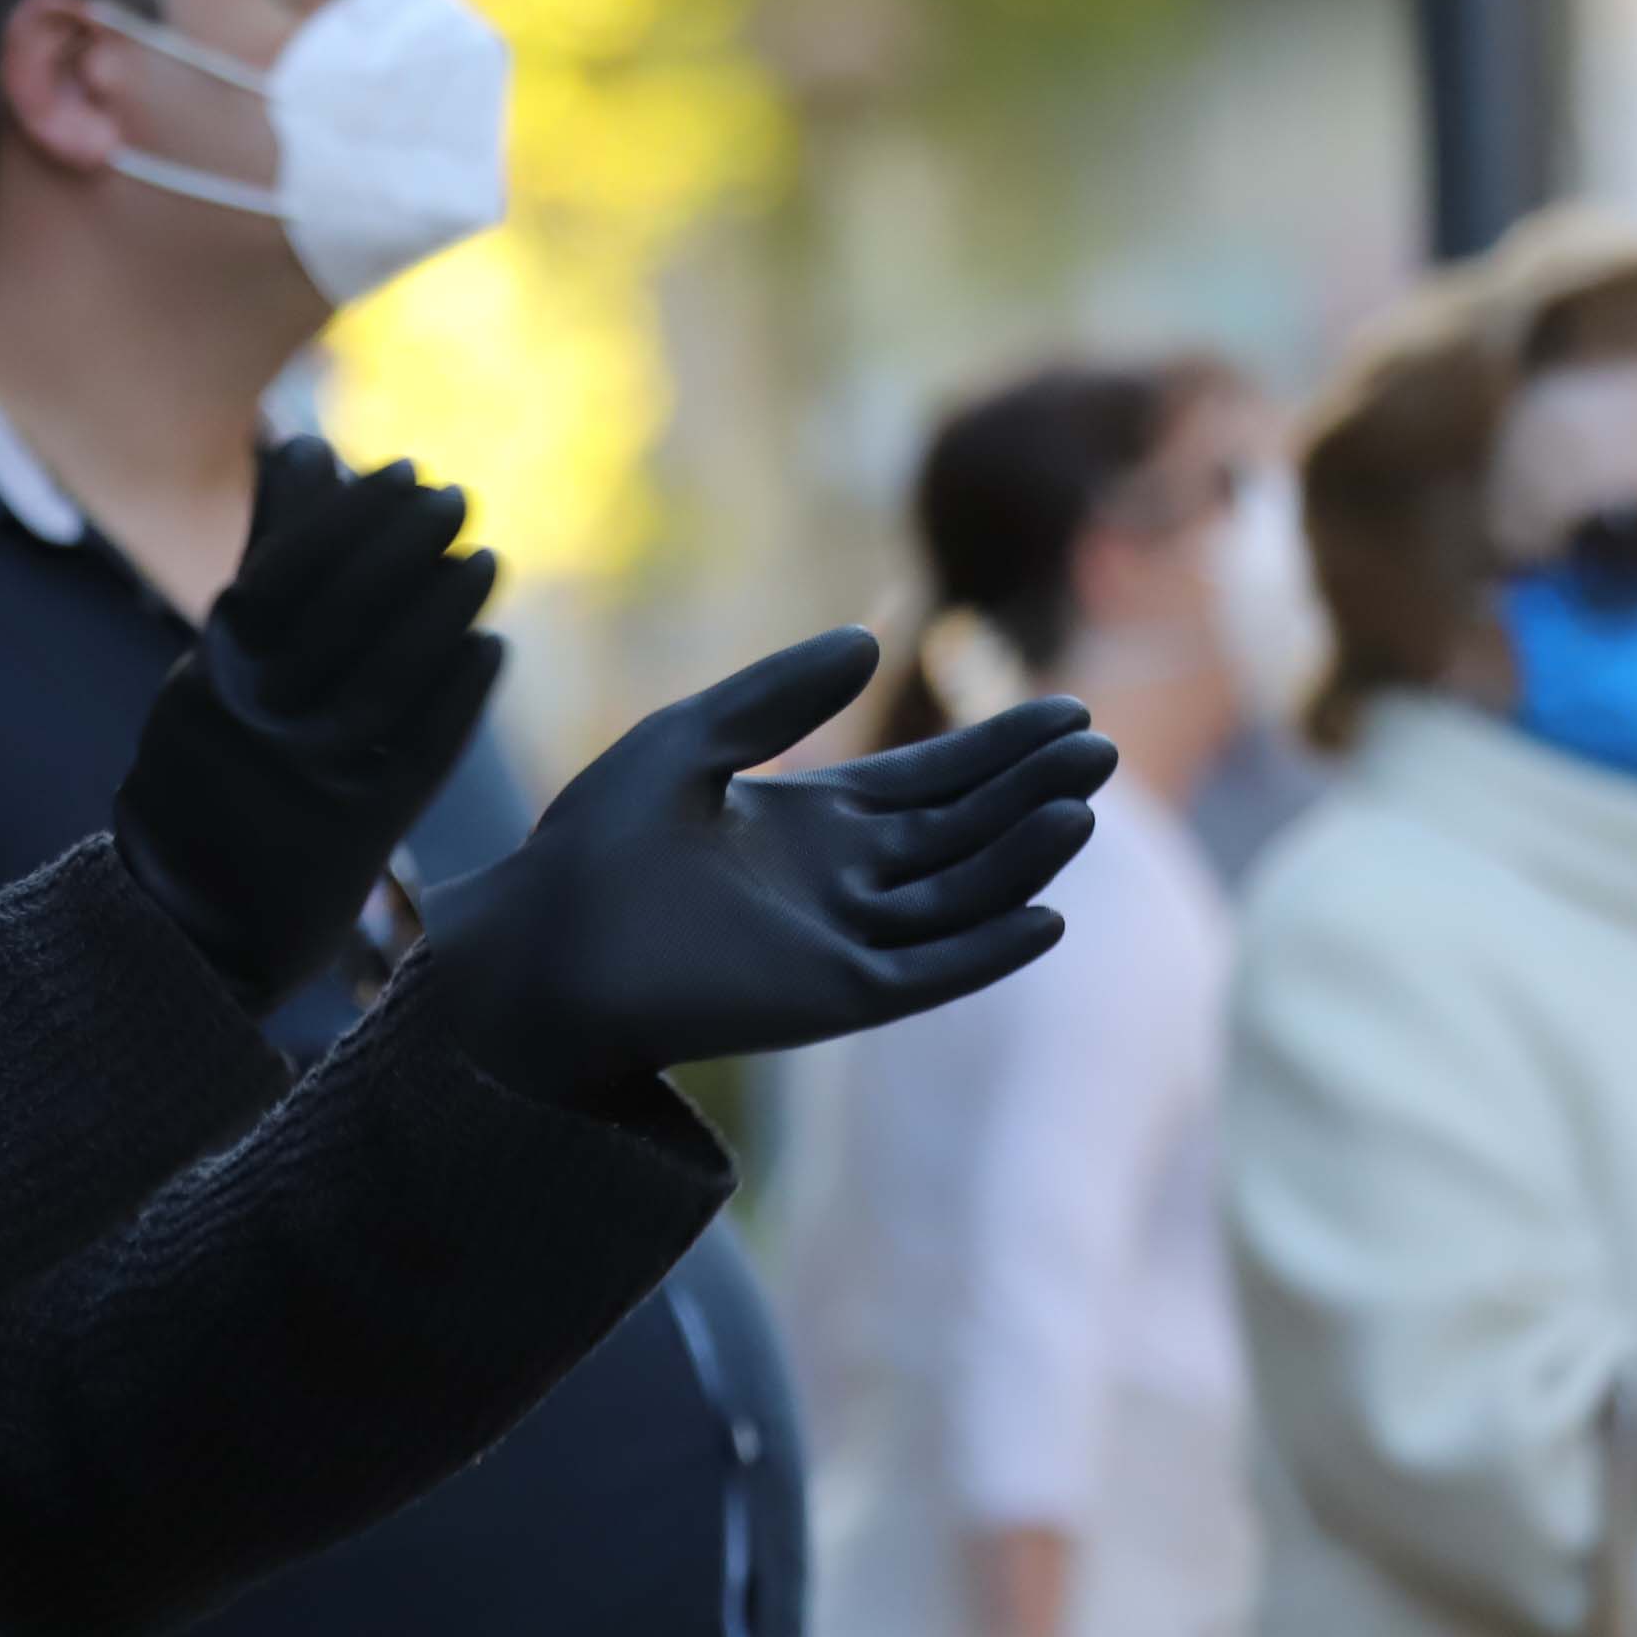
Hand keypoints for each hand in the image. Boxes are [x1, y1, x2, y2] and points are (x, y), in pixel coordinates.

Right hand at [113, 438, 501, 1010]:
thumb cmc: (208, 771)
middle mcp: (254, 722)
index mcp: (210, 676)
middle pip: (347, 610)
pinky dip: (459, 695)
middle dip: (408, 543)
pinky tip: (489, 649)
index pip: (288, 569)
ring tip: (485, 561)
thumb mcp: (211, 669)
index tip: (401, 469)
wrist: (188, 926)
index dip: (351, 513)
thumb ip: (260, 561)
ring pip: (392, 675)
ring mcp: (305, 780)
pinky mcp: (354, 836)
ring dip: (447, 609)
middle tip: (458, 497)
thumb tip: (303, 448)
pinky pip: (420, 752)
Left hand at [431, 626, 1112, 1101]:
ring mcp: (843, 940)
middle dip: (1029, 790)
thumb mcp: (688, 742)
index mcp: (811, 821)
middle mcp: (842, 881)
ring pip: (959, 895)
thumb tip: (871, 641)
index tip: (1066, 712)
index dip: (997, 749)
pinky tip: (1045, 915)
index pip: (930, 780)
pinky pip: (928, 970)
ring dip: (1020, 857)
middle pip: (961, 829)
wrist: (539, 938)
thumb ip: (775, 695)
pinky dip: (986, 947)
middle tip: (1097, 746)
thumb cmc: (594, 843)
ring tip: (1080, 808)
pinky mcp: (832, 995)